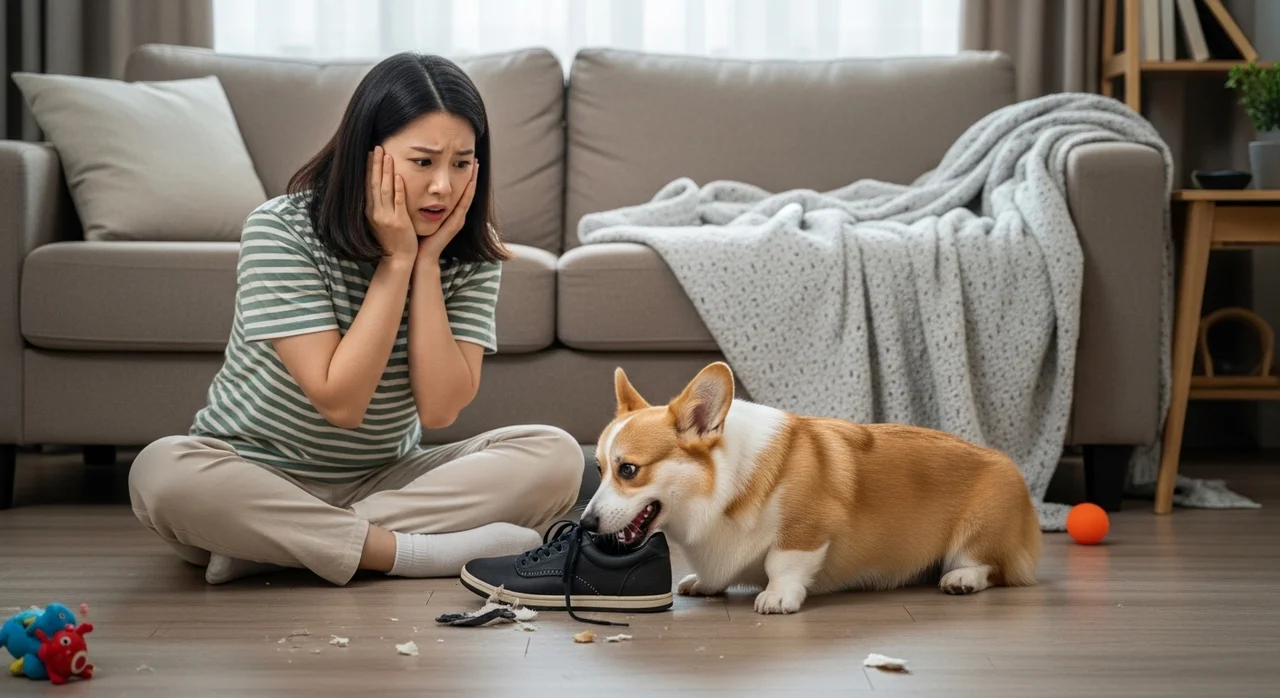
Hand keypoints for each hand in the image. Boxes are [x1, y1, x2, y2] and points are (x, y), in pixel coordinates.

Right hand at [366, 146, 416, 264]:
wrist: (398, 260)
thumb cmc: (392, 240)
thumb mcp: (380, 221)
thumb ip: (379, 206)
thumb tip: (379, 189)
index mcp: (370, 211)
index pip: (368, 185)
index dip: (369, 169)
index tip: (370, 153)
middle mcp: (375, 213)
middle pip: (374, 183)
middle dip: (376, 164)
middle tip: (378, 147)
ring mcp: (386, 217)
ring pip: (385, 189)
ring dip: (386, 171)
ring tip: (387, 155)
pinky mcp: (399, 222)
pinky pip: (398, 202)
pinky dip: (398, 189)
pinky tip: (399, 176)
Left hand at [417, 159, 478, 266]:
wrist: (419, 256)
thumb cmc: (417, 236)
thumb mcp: (420, 215)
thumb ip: (422, 203)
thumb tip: (415, 187)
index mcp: (449, 213)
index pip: (459, 191)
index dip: (463, 178)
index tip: (466, 163)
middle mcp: (456, 215)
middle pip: (467, 192)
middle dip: (472, 176)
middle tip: (476, 161)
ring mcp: (457, 220)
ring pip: (468, 196)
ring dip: (473, 182)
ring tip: (476, 167)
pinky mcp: (454, 225)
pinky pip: (463, 206)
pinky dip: (468, 194)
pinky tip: (470, 183)